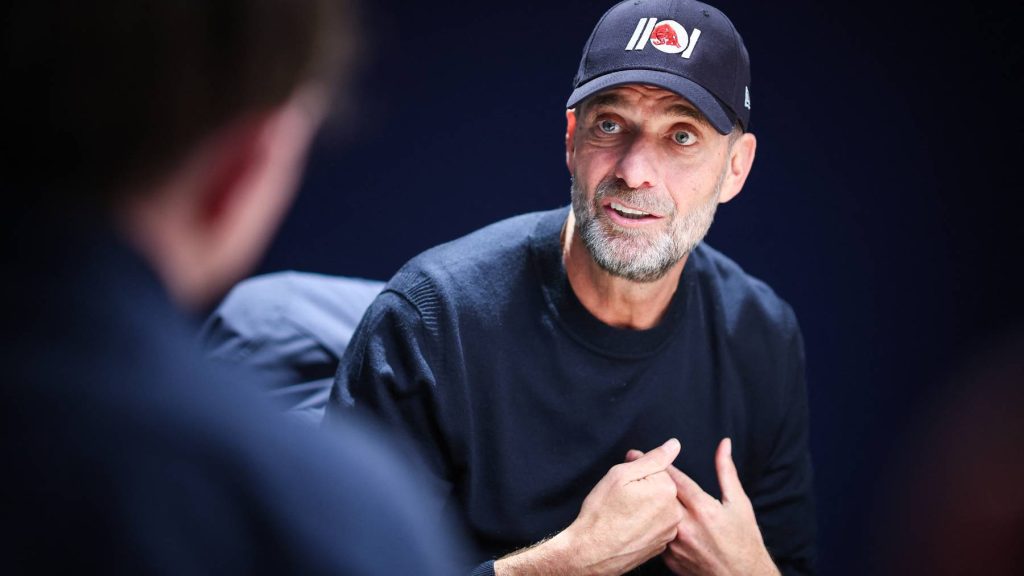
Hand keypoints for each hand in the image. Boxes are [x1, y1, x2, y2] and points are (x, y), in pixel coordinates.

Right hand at [496, 438, 683, 575]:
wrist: (591, 552)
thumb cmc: (601, 512)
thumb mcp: (621, 474)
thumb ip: (652, 458)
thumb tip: (674, 444)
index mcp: (667, 490)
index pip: (657, 468)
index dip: (636, 471)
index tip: (622, 483)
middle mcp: (674, 512)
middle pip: (660, 488)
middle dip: (643, 488)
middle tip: (620, 498)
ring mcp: (669, 531)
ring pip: (658, 506)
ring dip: (644, 506)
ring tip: (622, 514)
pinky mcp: (661, 545)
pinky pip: (656, 525)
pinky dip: (644, 523)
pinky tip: (627, 526)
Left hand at [624, 439, 778, 575]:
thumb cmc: (744, 539)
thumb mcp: (739, 502)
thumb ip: (726, 470)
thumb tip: (724, 444)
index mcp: (703, 509)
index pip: (673, 479)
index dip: (656, 463)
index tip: (640, 452)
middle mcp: (686, 526)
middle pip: (656, 495)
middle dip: (643, 479)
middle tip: (629, 465)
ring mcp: (676, 545)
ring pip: (652, 516)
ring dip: (642, 501)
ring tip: (631, 489)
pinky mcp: (670, 559)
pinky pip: (655, 536)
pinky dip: (650, 525)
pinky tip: (643, 517)